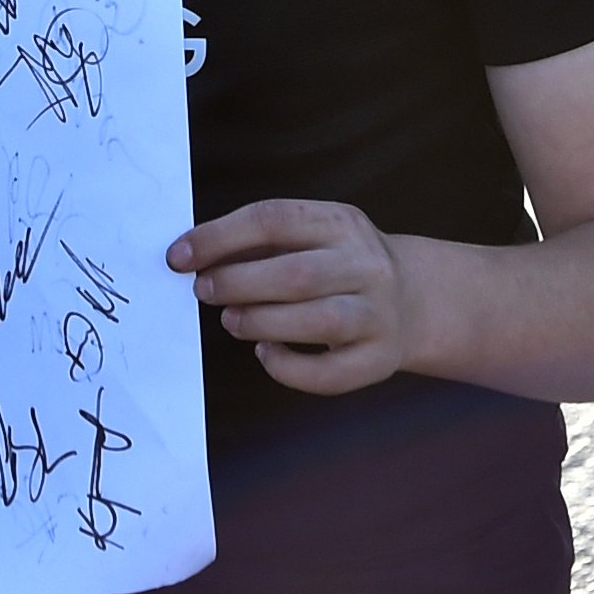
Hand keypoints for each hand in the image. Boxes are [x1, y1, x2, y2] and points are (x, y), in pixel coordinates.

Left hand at [169, 197, 408, 394]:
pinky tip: (265, 351)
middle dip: (237, 283)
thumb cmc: (339, 264)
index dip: (219, 237)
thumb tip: (193, 255)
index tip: (179, 255)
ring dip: (260, 321)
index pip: (274, 219)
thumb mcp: (313, 235)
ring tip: (230, 320)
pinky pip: (328, 374)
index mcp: (342, 222)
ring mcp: (378, 314)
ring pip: (316, 321)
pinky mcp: (379, 360)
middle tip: (203, 290)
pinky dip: (287, 366)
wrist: (414, 300)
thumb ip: (261, 243)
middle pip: (296, 274)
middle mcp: (366, 264)